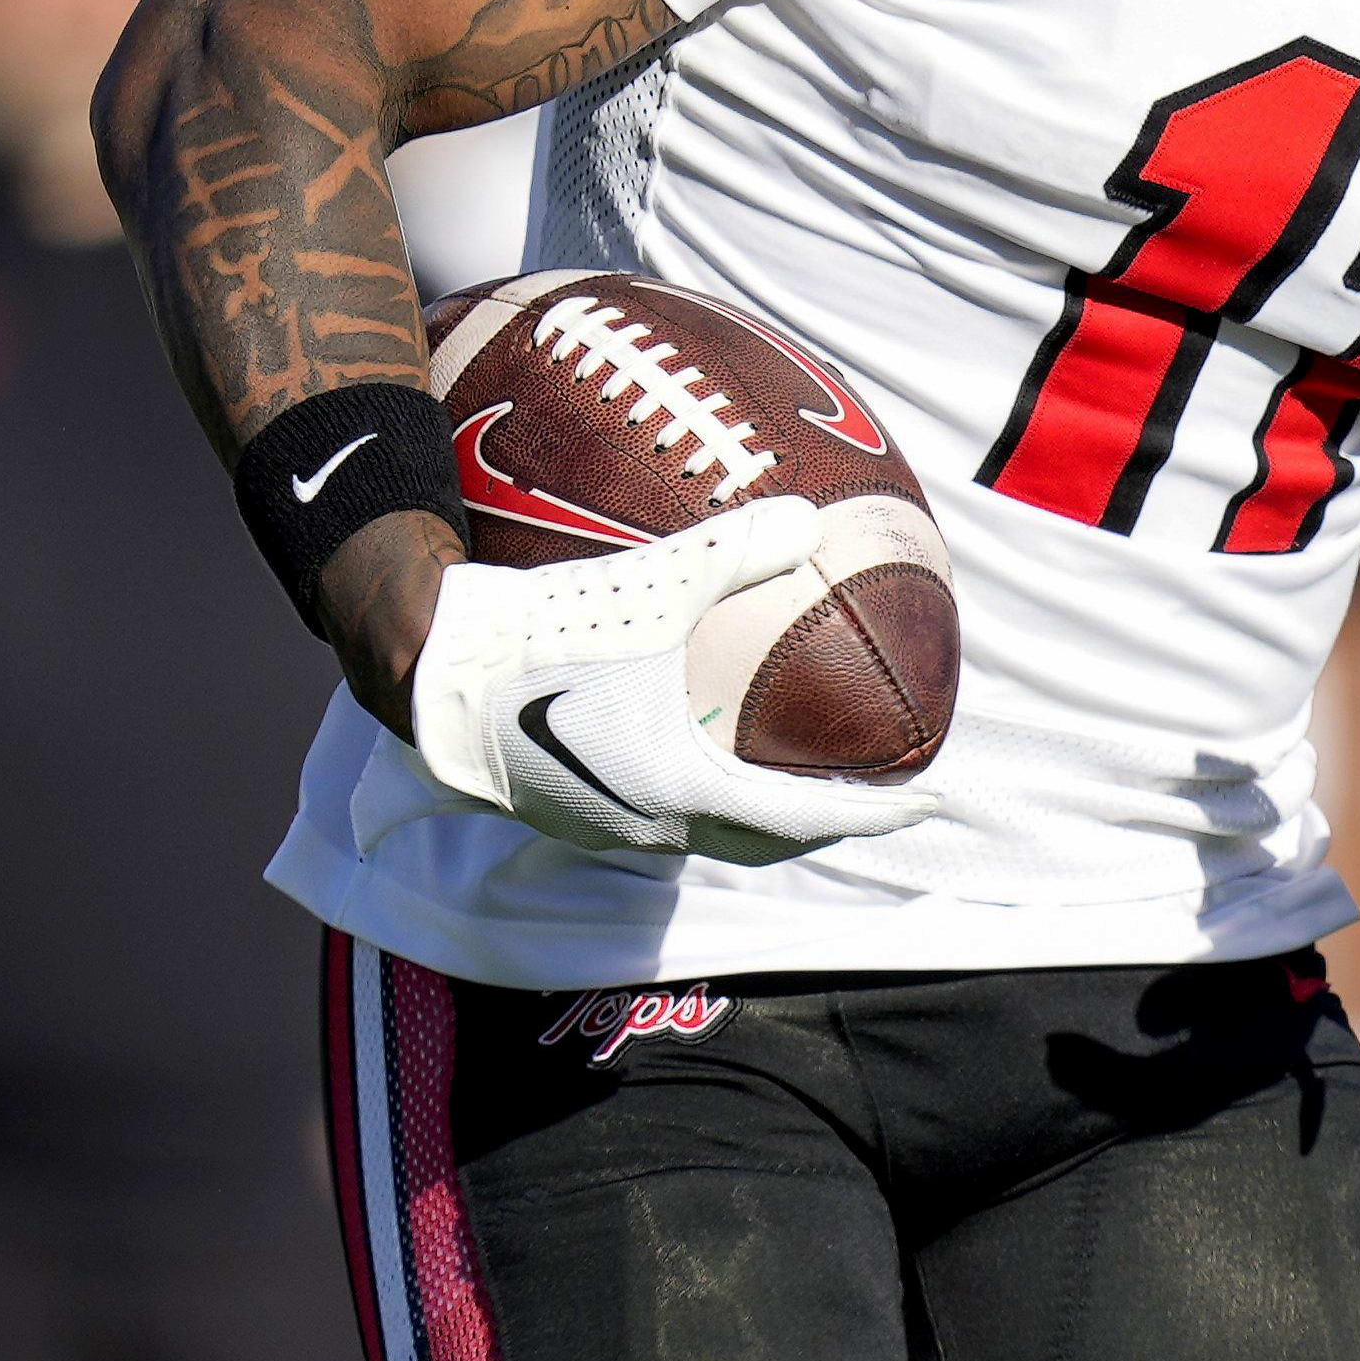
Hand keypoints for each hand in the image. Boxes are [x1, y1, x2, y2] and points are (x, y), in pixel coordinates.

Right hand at [401, 500, 944, 862]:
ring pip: (712, 841)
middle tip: (873, 800)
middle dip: (827, 826)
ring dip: (764, 823)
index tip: (928, 802)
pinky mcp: (568, 812)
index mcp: (687, 788)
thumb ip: (733, 552)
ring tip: (800, 787)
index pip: (809, 817)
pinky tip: (702, 762)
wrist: (430, 677)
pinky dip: (707, 807)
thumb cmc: (540, 636)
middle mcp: (653, 824)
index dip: (876, 813)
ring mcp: (606, 826)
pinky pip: (661, 823)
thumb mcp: (650, 586)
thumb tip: (808, 517)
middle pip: (767, 843)